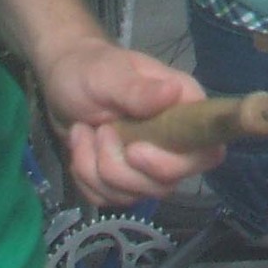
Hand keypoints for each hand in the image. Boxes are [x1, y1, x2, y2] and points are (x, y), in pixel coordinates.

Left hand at [37, 37, 222, 206]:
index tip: (136, 150)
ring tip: (83, 132)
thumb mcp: (109, 75)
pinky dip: (85, 177)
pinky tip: (80, 145)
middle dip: (122, 169)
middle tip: (100, 132)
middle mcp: (173, 142)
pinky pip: (107, 198)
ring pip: (133, 194)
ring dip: (96, 168)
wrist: (62, 83)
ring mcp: (147, 165)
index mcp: (183, 109)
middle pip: (167, 183)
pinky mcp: (122, 180)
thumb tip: (174, 92)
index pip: (205, 151)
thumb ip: (138, 90)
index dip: (177, 164)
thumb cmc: (91, 70)